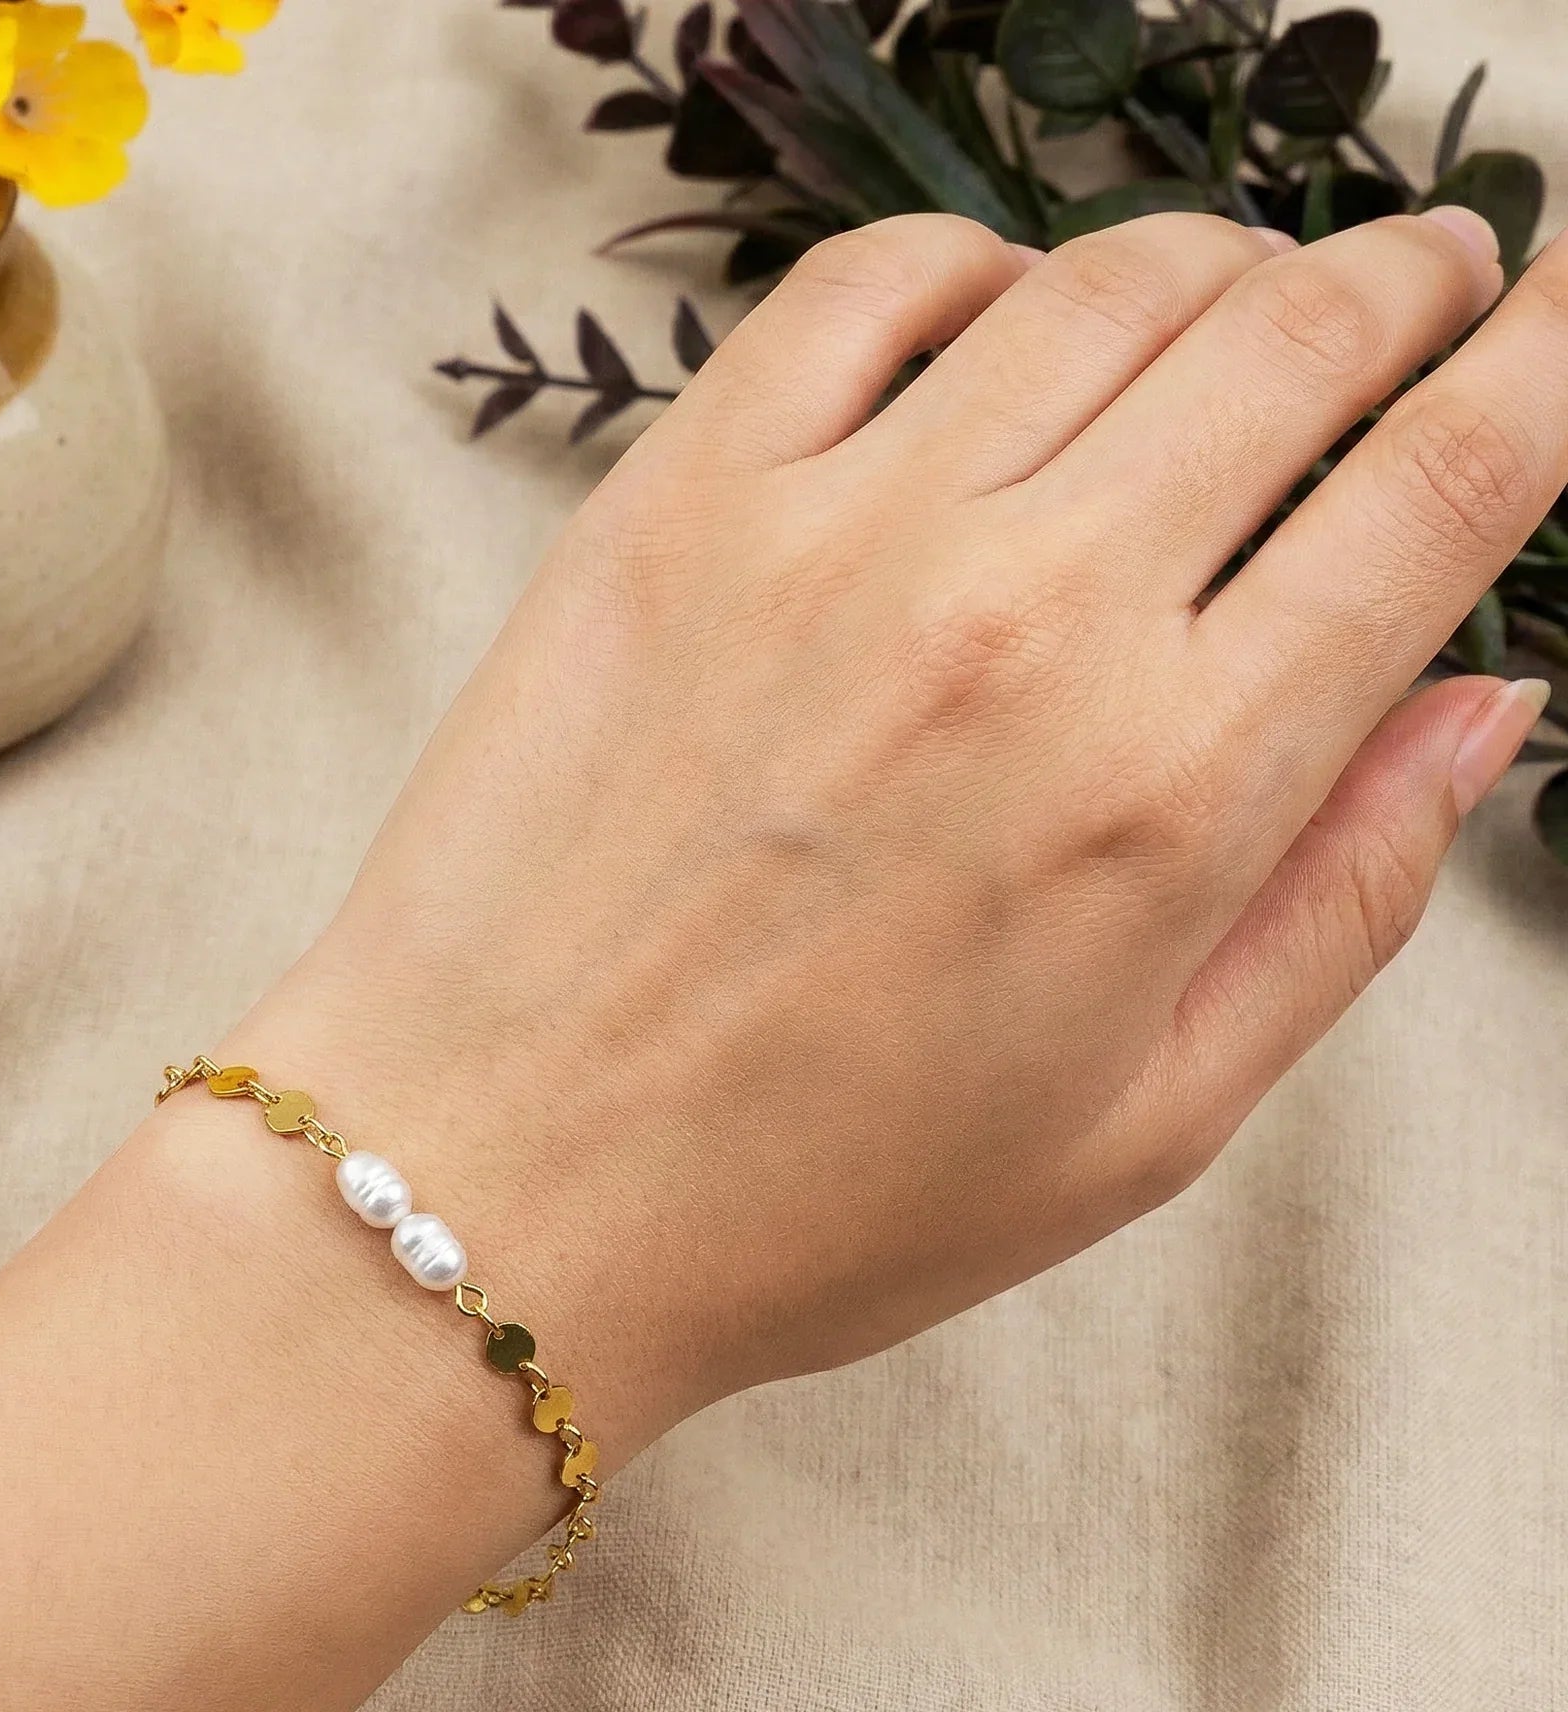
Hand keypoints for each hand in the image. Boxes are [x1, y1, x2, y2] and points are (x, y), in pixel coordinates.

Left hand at [239, 207, 1557, 1453]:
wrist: (495, 1186)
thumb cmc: (807, 1201)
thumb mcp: (1139, 1128)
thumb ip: (1338, 906)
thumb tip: (1485, 710)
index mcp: (1170, 788)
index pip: (1444, 487)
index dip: (1556, 359)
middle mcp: (1020, 618)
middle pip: (1290, 338)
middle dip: (1405, 283)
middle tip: (1429, 284)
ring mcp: (832, 539)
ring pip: (1100, 287)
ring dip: (1217, 263)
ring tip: (1240, 302)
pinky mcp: (672, 507)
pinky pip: (862, 288)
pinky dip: (974, 267)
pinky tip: (1003, 319)